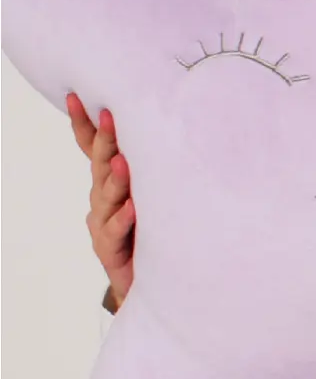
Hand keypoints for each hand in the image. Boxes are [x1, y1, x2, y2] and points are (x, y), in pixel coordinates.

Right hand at [67, 93, 133, 310]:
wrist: (149, 282)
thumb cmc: (154, 231)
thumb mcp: (152, 194)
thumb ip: (153, 167)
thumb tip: (174, 129)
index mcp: (111, 182)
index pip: (92, 148)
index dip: (84, 124)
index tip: (78, 96)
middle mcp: (103, 199)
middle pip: (100, 165)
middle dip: (105, 140)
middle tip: (111, 115)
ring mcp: (103, 223)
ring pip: (107, 197)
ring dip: (115, 178)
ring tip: (122, 161)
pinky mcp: (111, 249)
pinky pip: (117, 231)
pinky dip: (124, 219)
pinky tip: (132, 208)